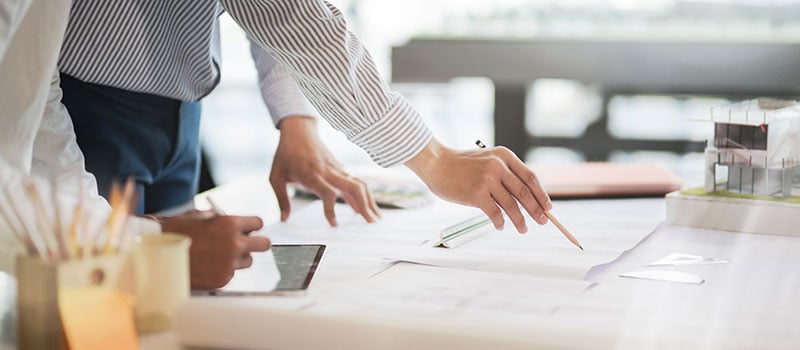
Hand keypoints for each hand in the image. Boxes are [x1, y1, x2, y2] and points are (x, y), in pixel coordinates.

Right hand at [157, 210, 269, 289]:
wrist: (154, 256)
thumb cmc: (173, 233)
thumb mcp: (197, 217)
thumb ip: (218, 218)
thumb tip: (230, 220)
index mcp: (229, 224)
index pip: (258, 223)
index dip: (252, 225)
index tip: (249, 228)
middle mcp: (234, 244)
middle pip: (264, 244)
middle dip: (256, 242)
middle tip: (247, 242)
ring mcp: (229, 264)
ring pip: (248, 260)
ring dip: (238, 257)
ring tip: (218, 254)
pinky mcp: (222, 280)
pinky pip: (232, 273)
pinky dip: (224, 270)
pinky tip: (207, 265)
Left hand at [270, 116, 379, 225]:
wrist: (298, 131)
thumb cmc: (285, 154)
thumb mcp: (275, 176)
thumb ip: (281, 199)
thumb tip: (284, 219)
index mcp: (312, 174)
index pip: (328, 193)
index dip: (332, 209)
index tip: (334, 224)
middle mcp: (328, 171)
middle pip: (353, 188)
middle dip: (364, 206)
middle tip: (371, 224)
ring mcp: (337, 169)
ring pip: (359, 185)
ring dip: (370, 201)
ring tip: (376, 219)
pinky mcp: (341, 169)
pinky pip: (356, 183)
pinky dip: (364, 196)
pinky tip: (367, 209)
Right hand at [405, 138, 551, 233]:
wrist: (437, 164)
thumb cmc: (461, 165)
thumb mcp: (488, 161)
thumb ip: (504, 174)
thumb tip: (525, 198)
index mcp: (505, 156)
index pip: (530, 177)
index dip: (541, 194)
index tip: (548, 207)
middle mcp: (498, 166)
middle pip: (524, 192)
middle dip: (536, 210)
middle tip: (542, 222)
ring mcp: (488, 180)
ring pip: (511, 205)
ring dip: (519, 220)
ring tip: (523, 229)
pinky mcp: (477, 194)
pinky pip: (495, 212)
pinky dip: (500, 222)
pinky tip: (500, 226)